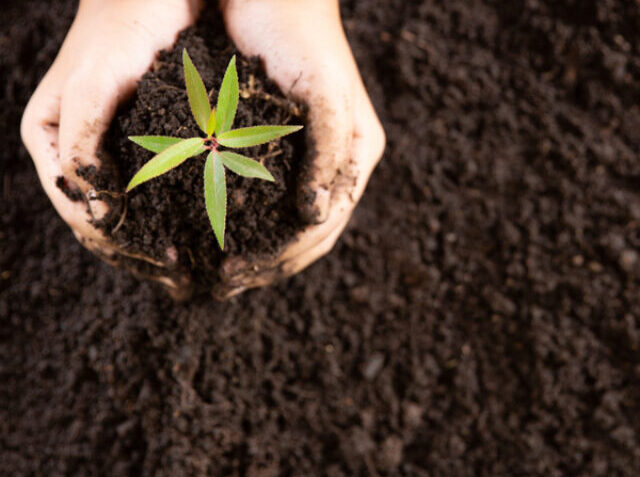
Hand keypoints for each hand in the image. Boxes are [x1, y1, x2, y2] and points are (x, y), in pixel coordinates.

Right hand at [21, 0, 199, 295]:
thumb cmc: (117, 33)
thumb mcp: (91, 87)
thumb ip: (81, 146)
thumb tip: (93, 212)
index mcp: (52, 145)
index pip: (81, 215)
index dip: (119, 247)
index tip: (166, 264)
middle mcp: (77, 155)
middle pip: (104, 224)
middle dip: (140, 256)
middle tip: (184, 279)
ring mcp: (109, 153)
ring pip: (129, 214)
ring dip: (156, 244)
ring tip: (193, 268)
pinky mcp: (141, 146)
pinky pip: (153, 192)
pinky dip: (173, 216)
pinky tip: (199, 233)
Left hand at [217, 0, 385, 297]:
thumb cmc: (303, 37)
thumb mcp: (325, 93)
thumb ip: (330, 153)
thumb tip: (318, 214)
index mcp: (356, 155)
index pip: (326, 224)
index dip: (285, 255)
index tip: (238, 270)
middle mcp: (337, 163)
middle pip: (309, 235)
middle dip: (268, 264)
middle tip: (223, 282)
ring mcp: (311, 159)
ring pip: (289, 226)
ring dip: (258, 254)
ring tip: (219, 274)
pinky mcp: (282, 151)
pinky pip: (269, 201)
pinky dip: (247, 225)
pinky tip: (219, 236)